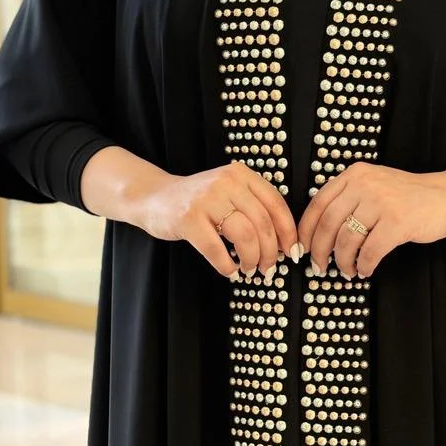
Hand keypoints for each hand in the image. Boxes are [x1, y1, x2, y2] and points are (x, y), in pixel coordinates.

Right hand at [138, 161, 301, 280]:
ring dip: (251, 259)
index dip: (288, 232)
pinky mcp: (188, 218)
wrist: (154, 198)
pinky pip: (216, 250)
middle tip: (268, 268)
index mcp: (242, 175)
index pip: (276, 204)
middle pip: (263, 223)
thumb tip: (283, 244)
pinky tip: (229, 270)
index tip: (291, 252)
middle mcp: (226, 182)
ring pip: (245, 235)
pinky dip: (226, 266)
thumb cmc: (198, 203)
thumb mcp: (229, 194)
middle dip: (270, 252)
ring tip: (248, 269)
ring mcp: (206, 199)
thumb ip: (254, 210)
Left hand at [297, 163, 445, 278]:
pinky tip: (365, 270)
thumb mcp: (374, 186)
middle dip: (320, 251)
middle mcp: (365, 184)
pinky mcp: (397, 222)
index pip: (318, 203)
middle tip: (319, 267)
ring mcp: (382, 202)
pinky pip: (370, 251)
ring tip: (348, 270)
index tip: (302, 248)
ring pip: (347, 240)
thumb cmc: (408, 197)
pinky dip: (364, 265)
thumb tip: (317, 233)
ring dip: (343, 261)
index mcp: (354, 175)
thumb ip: (348, 200)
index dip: (306, 230)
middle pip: (328, 224)